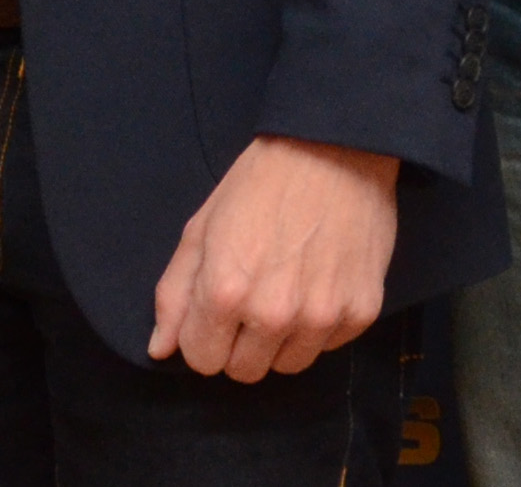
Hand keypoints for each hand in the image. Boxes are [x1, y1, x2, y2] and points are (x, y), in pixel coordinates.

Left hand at [147, 137, 398, 381]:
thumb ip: (175, 293)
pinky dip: (318, 326)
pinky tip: (315, 282)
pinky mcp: (361, 313)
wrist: (334, 150)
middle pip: (244, 371)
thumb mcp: (201, 227)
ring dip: (279, 340)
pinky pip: (327, 346)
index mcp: (226, 291)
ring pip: (287, 366)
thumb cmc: (259, 183)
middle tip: (249, 298)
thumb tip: (160, 349)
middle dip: (238, 343)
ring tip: (284, 289)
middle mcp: (274, 314)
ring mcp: (322, 317)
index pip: (201, 360)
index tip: (214, 311)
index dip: (203, 336)